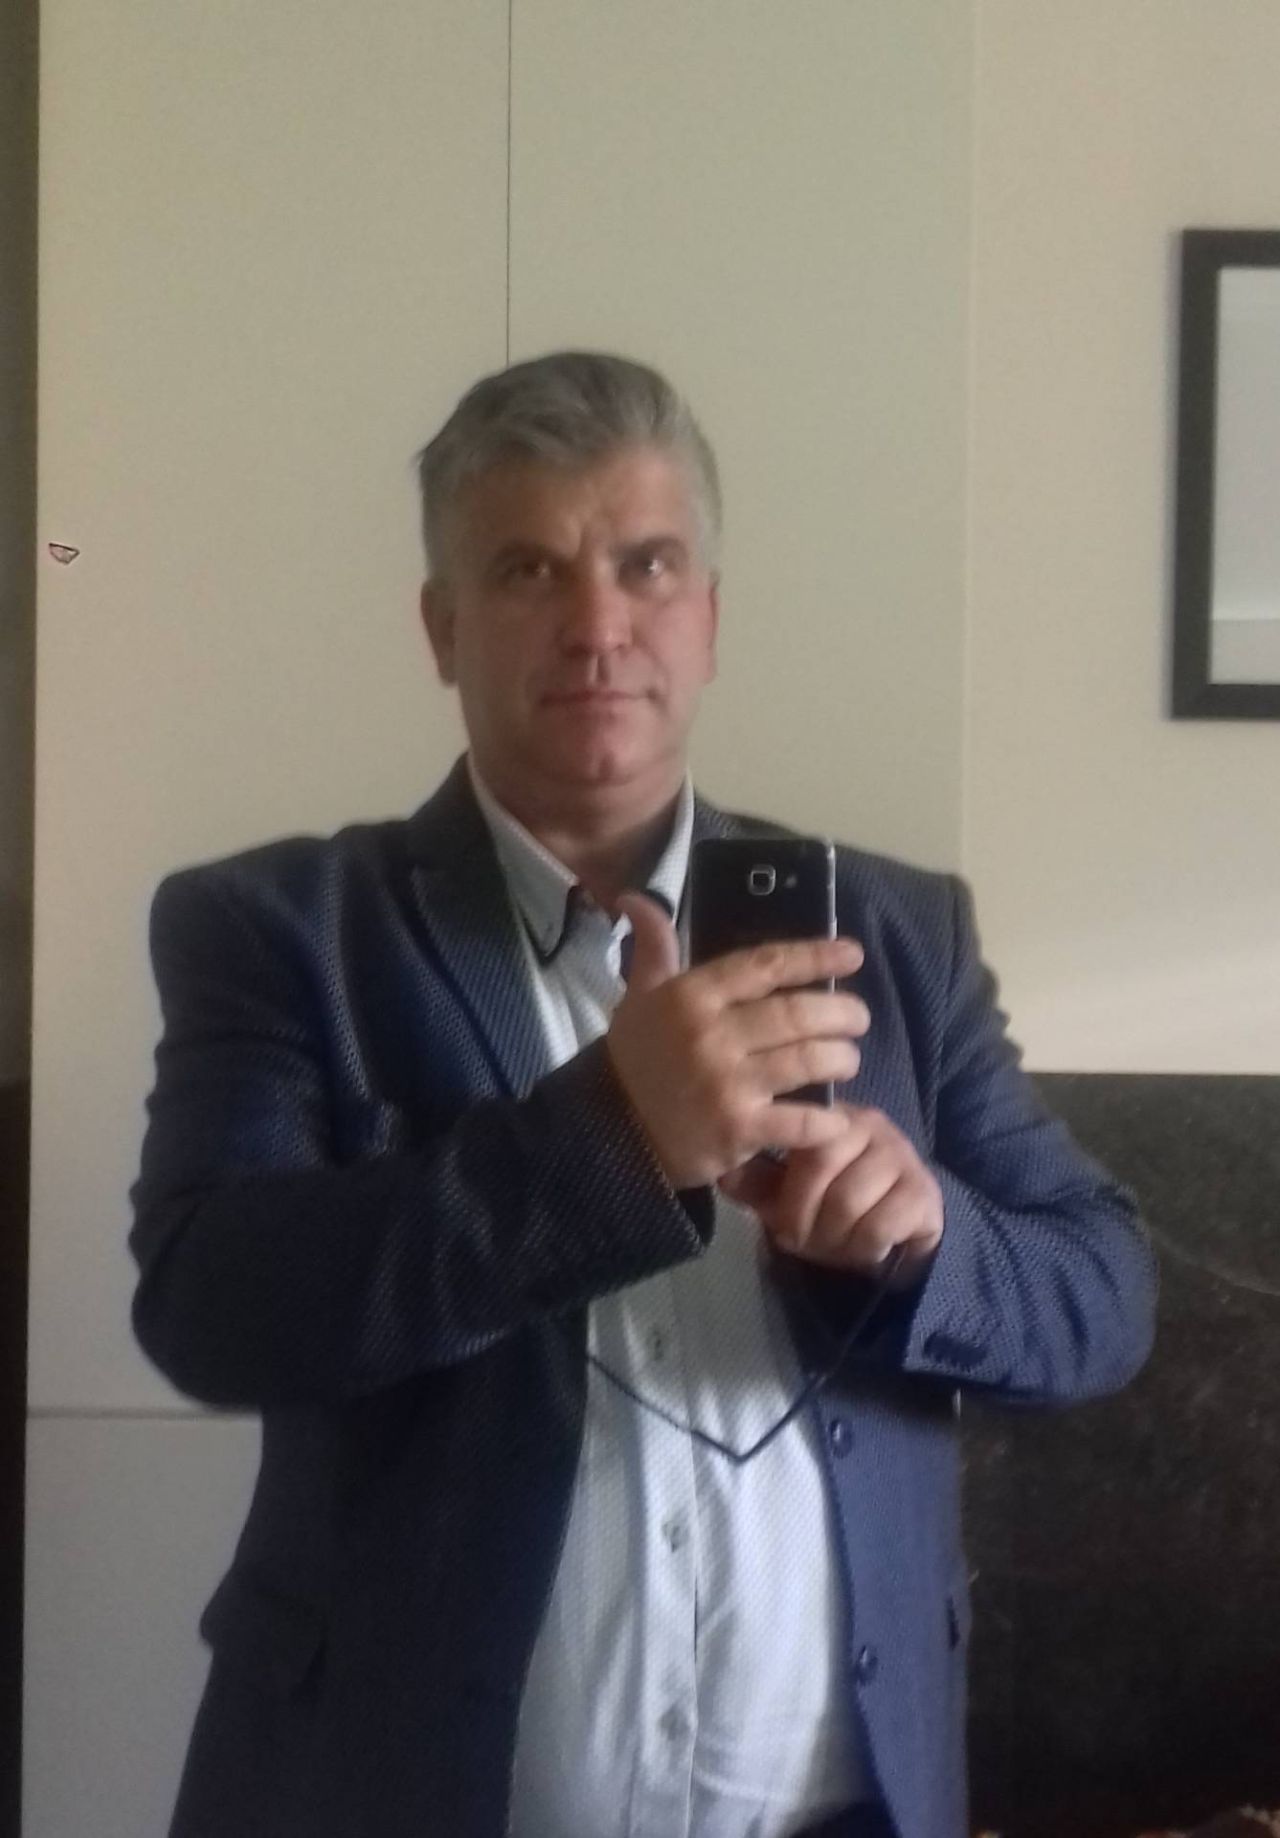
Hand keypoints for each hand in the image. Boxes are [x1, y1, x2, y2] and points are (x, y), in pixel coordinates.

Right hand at [605, 893, 869, 1190]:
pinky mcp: (738, 1130)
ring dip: (840, 1059)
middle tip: (859, 1018)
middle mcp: (711, 1034)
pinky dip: (828, 1121)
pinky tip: (838, 1118)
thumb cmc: (635, 1060)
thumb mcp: (638, 997)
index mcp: (691, 996)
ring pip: (807, 1061)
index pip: (766, 965)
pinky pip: (801, 1121)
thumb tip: (636, 896)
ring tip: (848, 1059)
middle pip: (797, 1013)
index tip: (853, 955)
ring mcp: (727, 1084)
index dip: (816, 956)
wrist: (608, 1133)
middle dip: (841, 1012)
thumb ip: (653, 947)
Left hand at [718, 1103, 943, 1285]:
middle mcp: (872, 1126)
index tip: (780, 1222)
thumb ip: (757, 1182)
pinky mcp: (924, 1193)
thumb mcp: (790, 1194)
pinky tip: (866, 1249)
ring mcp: (902, 1157)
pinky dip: (864, 1248)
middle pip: (821, 1166)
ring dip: (833, 1237)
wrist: (898, 1235)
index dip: (785, 1189)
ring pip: (850, 1199)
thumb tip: (722, 1173)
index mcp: (833, 1118)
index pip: (801, 1137)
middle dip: (803, 1216)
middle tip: (801, 1241)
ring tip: (833, 1246)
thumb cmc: (837, 1209)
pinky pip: (881, 1224)